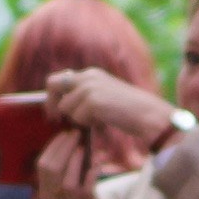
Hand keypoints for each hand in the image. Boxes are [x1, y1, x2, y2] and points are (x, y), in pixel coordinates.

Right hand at [37, 121, 115, 198]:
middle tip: (75, 134)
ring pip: (66, 179)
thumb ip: (63, 171)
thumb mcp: (63, 191)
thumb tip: (72, 140)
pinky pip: (87, 187)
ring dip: (75, 159)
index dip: (53, 146)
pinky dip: (92, 171)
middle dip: (64, 147)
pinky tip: (98, 162)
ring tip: (83, 146)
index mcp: (45, 193)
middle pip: (51, 169)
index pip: (42, 165)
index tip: (64, 133)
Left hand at [43, 64, 176, 156]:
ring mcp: (89, 88)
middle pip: (53, 84)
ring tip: (98, 120)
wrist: (146, 114)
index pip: (60, 79)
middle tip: (56, 119)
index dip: (52, 94)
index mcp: (91, 74)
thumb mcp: (105, 95)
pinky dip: (88, 124)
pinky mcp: (92, 101)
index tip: (54, 110)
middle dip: (51, 102)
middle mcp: (88, 76)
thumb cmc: (128, 110)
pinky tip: (103, 122)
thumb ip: (86, 95)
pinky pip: (77, 118)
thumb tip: (64, 104)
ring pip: (65, 107)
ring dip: (77, 118)